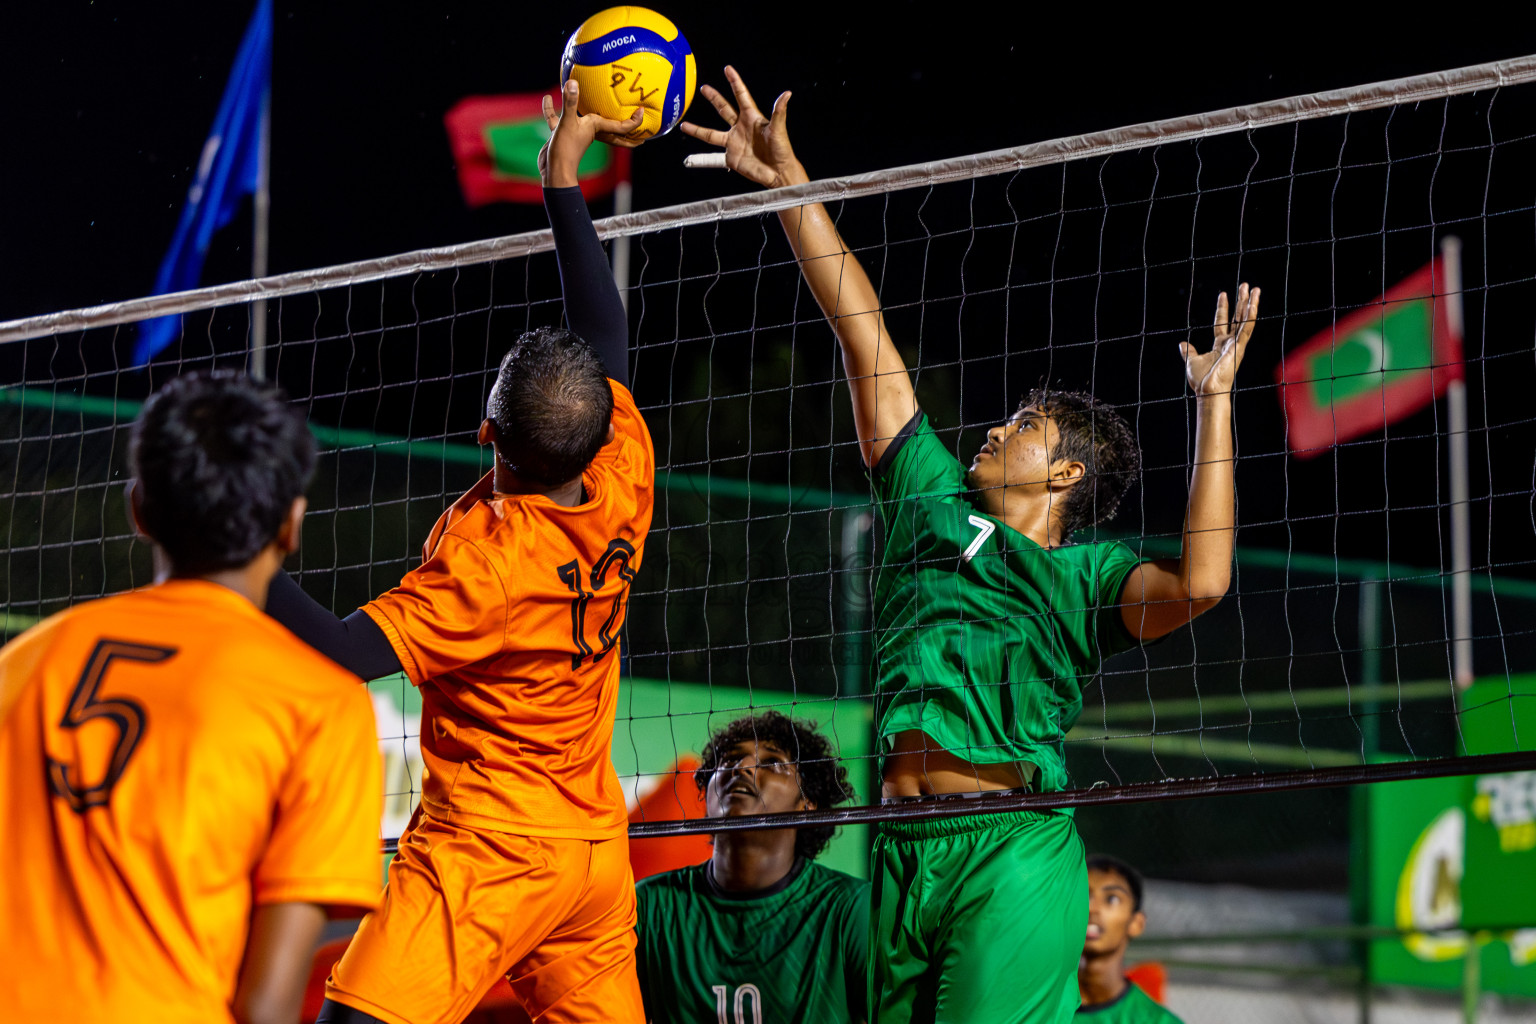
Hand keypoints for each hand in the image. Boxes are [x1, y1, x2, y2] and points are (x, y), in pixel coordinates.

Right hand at [538, 79, 645, 187]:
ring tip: (598, 107)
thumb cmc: (564, 149)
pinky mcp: (561, 134)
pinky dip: (551, 109)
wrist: (553, 170)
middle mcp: (590, 130)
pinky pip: (558, 118)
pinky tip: (547, 99)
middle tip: (641, 134)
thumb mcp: (567, 123)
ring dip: (593, 115)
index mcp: (596, 127)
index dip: (634, 121)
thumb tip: (572, 82)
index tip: (643, 111)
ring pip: (586, 122)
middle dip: (628, 132)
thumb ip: (570, 102)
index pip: (621, 126)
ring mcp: (575, 133)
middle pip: (613, 131)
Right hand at [679, 65, 805, 188]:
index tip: (727, 69)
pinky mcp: (730, 157)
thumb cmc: (782, 150)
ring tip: (683, 125)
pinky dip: (701, 158)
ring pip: (711, 133)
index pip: (741, 95)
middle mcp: (740, 127)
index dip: (734, 82)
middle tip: (704, 88)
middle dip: (714, 98)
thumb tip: (786, 94)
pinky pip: (713, 155)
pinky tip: (690, 159)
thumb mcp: (779, 129)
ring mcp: (734, 142)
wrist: (778, 173)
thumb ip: (779, 112)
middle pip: (724, 109)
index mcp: (752, 117)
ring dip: (697, 129)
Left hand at [1181, 284, 1259, 396]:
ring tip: (1255, 289)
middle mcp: (1230, 342)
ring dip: (1250, 304)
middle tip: (1246, 285)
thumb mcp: (1192, 361)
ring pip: (1246, 320)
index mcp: (1220, 345)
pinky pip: (1246, 329)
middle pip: (1238, 317)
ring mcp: (1236, 344)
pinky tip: (1253, 304)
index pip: (1222, 321)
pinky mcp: (1239, 347)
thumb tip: (1183, 343)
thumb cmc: (1201, 380)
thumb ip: (1189, 351)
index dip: (1223, 307)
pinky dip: (1250, 316)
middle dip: (1241, 301)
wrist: (1207, 390)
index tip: (1223, 293)